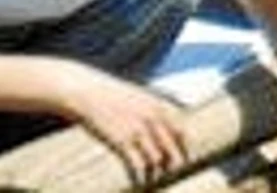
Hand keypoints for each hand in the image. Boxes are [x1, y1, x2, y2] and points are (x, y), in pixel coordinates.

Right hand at [61, 65, 189, 186]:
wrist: (88, 93)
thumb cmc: (115, 95)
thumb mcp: (142, 96)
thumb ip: (157, 108)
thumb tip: (172, 120)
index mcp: (159, 106)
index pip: (182, 130)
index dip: (187, 146)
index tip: (188, 156)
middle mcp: (152, 118)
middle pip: (173, 148)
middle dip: (175, 163)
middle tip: (173, 172)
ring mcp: (137, 131)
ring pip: (157, 159)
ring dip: (158, 172)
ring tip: (156, 179)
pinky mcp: (121, 142)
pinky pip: (137, 165)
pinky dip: (142, 176)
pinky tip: (141, 182)